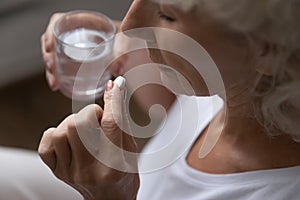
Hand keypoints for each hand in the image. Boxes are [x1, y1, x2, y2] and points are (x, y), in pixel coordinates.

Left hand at [38, 80, 138, 199]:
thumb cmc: (125, 174)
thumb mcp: (131, 148)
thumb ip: (122, 120)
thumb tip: (116, 88)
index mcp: (115, 164)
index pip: (112, 123)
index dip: (114, 99)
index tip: (116, 85)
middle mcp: (91, 170)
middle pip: (80, 123)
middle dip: (90, 113)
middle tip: (98, 121)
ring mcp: (71, 172)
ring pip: (62, 130)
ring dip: (74, 122)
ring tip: (85, 130)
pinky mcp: (58, 172)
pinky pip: (47, 143)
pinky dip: (57, 134)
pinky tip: (69, 138)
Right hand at [41, 12, 126, 90]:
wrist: (134, 46)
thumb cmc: (128, 39)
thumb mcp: (124, 43)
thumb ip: (122, 55)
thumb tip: (118, 70)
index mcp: (85, 22)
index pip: (59, 22)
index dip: (50, 33)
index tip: (49, 46)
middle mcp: (78, 34)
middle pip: (54, 41)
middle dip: (49, 57)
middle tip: (52, 71)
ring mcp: (76, 47)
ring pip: (56, 55)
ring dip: (52, 70)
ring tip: (55, 83)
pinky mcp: (77, 59)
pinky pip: (62, 65)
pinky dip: (59, 76)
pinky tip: (59, 86)